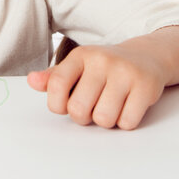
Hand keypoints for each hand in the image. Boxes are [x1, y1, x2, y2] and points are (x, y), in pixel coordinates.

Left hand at [27, 42, 165, 129]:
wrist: (146, 56)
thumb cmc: (105, 68)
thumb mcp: (78, 67)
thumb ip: (53, 78)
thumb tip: (32, 81)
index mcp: (81, 55)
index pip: (56, 85)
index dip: (57, 104)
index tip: (64, 105)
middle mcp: (102, 61)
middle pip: (79, 109)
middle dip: (83, 116)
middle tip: (92, 106)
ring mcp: (125, 72)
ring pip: (103, 119)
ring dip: (105, 120)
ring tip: (110, 105)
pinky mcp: (145, 86)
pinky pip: (127, 122)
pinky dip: (125, 122)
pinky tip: (126, 106)